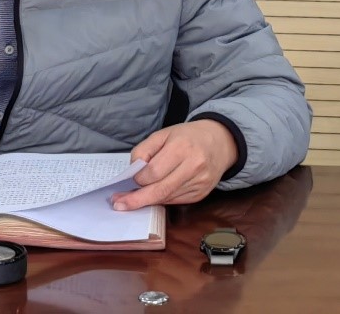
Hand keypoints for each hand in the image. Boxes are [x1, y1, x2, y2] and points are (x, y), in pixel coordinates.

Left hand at [111, 120, 237, 210]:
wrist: (220, 142)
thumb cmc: (188, 136)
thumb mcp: (163, 134)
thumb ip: (145, 150)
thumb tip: (133, 171)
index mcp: (182, 147)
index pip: (153, 172)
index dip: (138, 178)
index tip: (129, 179)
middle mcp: (193, 166)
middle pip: (160, 190)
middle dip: (137, 200)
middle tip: (119, 204)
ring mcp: (199, 183)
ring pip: (167, 198)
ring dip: (149, 200)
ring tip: (134, 199)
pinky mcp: (201, 194)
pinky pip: (176, 201)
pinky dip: (163, 199)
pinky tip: (156, 194)